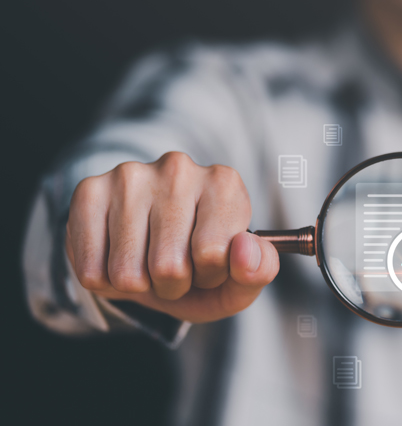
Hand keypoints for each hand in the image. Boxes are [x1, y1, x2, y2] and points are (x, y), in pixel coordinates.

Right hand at [65, 152, 278, 322]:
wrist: (147, 251)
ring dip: (139, 285)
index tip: (208, 262)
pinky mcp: (89, 191)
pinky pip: (91, 270)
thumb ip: (259, 271)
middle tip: (175, 266)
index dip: (209, 275)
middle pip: (168, 266)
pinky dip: (104, 281)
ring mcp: (131, 176)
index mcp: (225, 184)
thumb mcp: (238, 280)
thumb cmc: (199, 265)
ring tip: (148, 262)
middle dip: (173, 284)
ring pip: (127, 272)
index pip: (213, 254)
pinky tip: (117, 258)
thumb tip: (246, 250)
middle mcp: (179, 170)